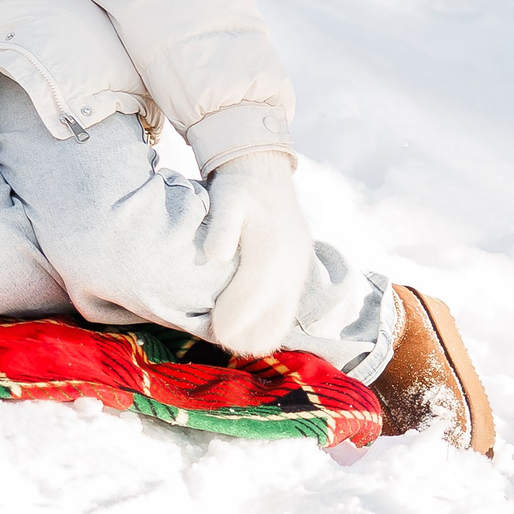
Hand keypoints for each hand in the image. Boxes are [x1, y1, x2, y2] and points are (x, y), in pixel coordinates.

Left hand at [201, 151, 313, 358]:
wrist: (264, 172)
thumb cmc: (238, 188)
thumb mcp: (226, 199)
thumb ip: (221, 227)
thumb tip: (214, 255)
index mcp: (273, 253)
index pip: (253, 298)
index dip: (233, 319)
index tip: (214, 331)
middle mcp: (291, 266)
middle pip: (272, 314)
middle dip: (246, 333)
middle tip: (220, 340)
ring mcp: (299, 269)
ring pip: (284, 315)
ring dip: (261, 332)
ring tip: (234, 341)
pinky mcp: (299, 269)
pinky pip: (289, 306)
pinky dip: (272, 322)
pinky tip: (252, 330)